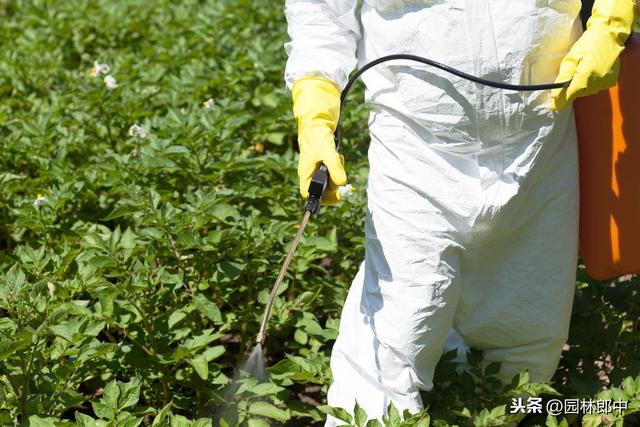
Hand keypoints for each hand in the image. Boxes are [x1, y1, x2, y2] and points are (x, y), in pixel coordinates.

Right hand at [292, 77, 346, 204]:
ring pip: (331, 180)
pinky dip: (338, 166)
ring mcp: (317, 169)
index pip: (311, 195)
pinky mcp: (324, 163)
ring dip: (338, 173)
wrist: (317, 121)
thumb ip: (335, 169)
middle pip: (324, 190)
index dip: (325, 198)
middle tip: (342, 175)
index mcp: (305, 174)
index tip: (339, 194)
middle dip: (335, 184)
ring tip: (337, 159)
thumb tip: (342, 184)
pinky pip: (334, 171)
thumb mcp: (328, 153)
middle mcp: (310, 174)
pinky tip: (337, 156)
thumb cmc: (317, 136)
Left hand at [551, 0, 636, 109]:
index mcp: (586, 75)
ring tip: (584, 69)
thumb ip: (563, 78)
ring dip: (582, 85)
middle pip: (578, 93)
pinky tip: (592, 71)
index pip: (571, 94)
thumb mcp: (571, 58)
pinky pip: (596, 87)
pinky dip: (591, 83)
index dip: (561, 101)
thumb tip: (555, 95)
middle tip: (573, 72)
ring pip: (587, 91)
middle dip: (572, 87)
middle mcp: (597, 81)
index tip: (552, 106)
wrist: (608, 35)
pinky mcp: (611, 81)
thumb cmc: (587, 44)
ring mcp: (606, 82)